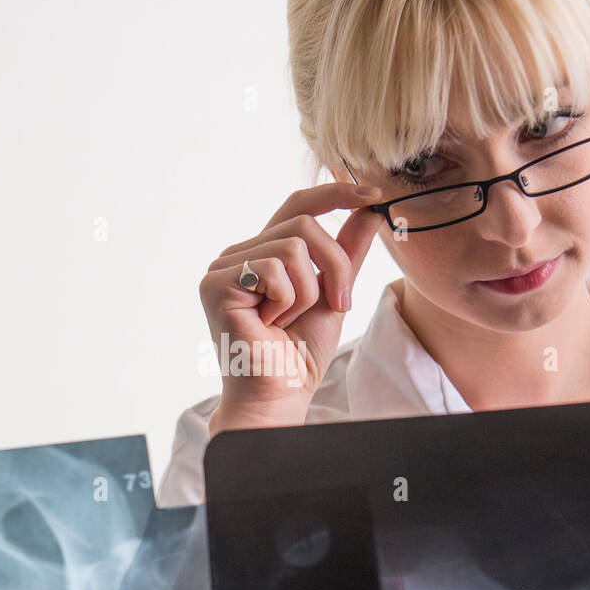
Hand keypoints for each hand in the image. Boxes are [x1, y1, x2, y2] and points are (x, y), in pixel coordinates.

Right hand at [198, 182, 386, 429]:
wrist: (278, 396)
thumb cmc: (299, 355)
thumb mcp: (333, 295)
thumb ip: (347, 253)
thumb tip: (370, 209)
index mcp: (264, 254)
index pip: (298, 207)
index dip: (336, 193)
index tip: (373, 193)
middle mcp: (240, 255)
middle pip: (303, 224)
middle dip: (335, 265)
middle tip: (338, 304)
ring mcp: (224, 267)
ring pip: (292, 247)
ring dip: (308, 291)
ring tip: (290, 322)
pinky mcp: (216, 283)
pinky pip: (273, 269)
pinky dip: (287, 302)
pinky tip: (270, 326)